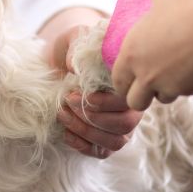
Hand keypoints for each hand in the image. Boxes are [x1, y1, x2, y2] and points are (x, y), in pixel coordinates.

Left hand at [55, 22, 141, 158]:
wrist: (62, 60)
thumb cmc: (74, 48)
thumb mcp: (74, 39)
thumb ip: (77, 47)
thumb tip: (75, 67)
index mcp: (129, 83)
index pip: (129, 102)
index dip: (105, 103)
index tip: (79, 93)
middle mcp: (131, 107)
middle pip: (125, 126)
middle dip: (93, 118)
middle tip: (67, 101)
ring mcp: (119, 125)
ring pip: (115, 142)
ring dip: (86, 132)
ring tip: (62, 114)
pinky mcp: (104, 139)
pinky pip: (101, 152)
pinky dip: (82, 146)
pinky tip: (65, 132)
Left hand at [112, 0, 192, 109]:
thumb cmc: (190, 4)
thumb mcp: (160, 0)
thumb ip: (151, 15)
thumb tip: (154, 12)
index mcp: (132, 55)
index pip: (118, 81)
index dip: (123, 82)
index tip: (131, 79)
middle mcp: (148, 76)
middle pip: (135, 102)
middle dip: (141, 95)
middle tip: (150, 84)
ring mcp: (173, 86)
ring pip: (164, 98)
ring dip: (167, 88)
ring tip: (179, 68)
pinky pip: (189, 91)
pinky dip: (192, 82)